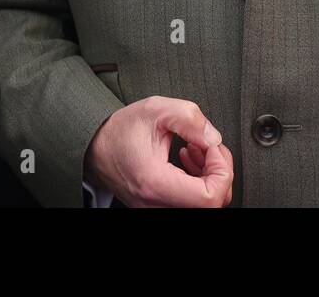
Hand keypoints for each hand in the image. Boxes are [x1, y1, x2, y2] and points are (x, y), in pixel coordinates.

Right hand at [84, 96, 232, 206]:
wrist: (96, 145)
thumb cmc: (121, 130)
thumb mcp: (156, 109)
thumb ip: (190, 118)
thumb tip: (214, 138)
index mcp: (155, 183)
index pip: (209, 198)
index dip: (221, 170)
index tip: (213, 146)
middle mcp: (155, 204)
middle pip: (211, 204)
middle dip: (219, 171)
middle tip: (208, 145)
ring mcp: (156, 209)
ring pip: (204, 204)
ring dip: (210, 175)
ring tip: (197, 148)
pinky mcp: (159, 206)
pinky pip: (191, 203)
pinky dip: (200, 181)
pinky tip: (189, 158)